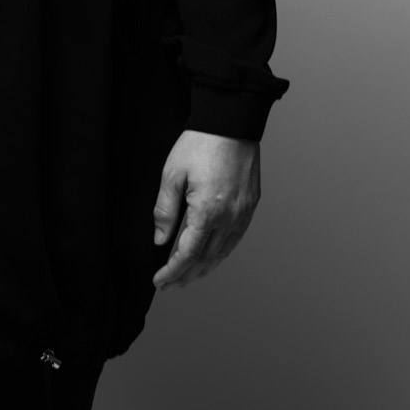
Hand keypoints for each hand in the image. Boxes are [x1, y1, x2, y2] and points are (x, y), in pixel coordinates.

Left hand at [151, 129, 259, 291]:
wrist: (231, 123)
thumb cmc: (200, 144)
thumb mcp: (172, 174)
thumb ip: (165, 210)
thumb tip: (160, 240)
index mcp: (208, 212)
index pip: (187, 254)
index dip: (172, 272)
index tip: (158, 281)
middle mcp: (230, 218)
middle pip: (206, 260)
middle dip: (186, 276)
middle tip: (168, 286)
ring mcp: (244, 213)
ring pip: (223, 253)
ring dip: (204, 269)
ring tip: (187, 277)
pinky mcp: (251, 206)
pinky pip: (235, 239)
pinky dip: (220, 253)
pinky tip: (210, 256)